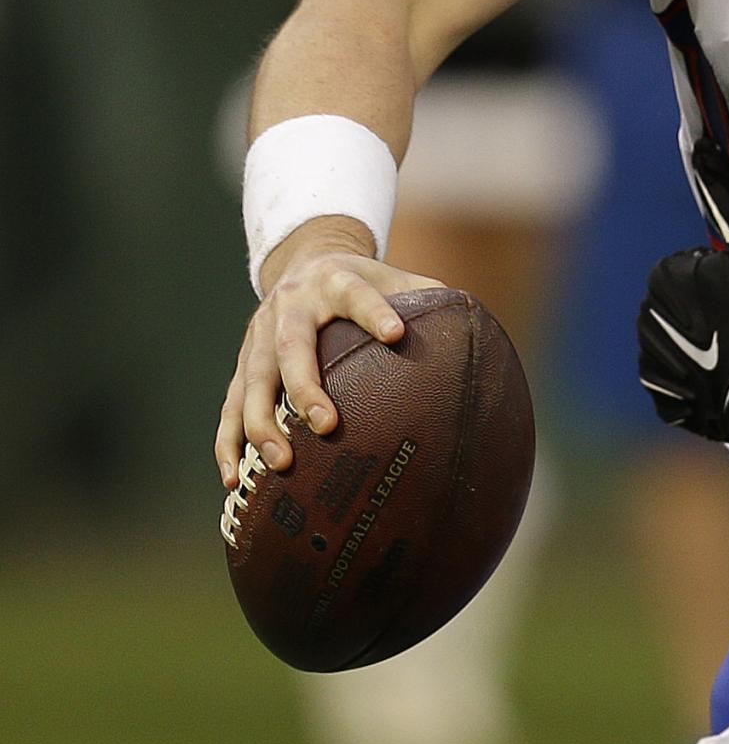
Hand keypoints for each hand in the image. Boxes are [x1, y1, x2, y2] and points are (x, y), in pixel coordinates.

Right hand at [217, 223, 441, 486]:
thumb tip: (484, 330)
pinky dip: (229, 443)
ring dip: (261, 424)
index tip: (398, 333)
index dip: (376, 311)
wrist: (304, 263)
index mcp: (336, 283)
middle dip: (305, 387)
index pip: (358, 295)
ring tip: (281, 462)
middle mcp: (290, 308)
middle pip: (291, 348)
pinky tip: (235, 480)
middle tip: (327, 425)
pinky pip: (229, 407)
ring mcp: (258, 338)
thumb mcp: (399, 279)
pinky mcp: (242, 366)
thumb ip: (434, 300)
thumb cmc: (367, 284)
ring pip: (251, 383)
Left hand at [637, 138, 728, 448]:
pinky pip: (681, 390)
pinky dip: (701, 387)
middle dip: (711, 313)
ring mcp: (657, 369)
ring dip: (705, 348)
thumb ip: (726, 194)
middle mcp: (646, 322)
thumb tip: (703, 144)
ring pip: (680, 348)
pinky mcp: (670, 406)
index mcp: (663, 278)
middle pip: (684, 308)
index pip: (694, 268)